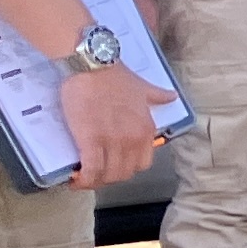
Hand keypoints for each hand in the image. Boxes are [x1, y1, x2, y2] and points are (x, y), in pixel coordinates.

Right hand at [57, 62, 163, 188]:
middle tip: (94, 173)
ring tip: (82, 177)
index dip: (126, 168)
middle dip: (108, 177)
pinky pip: (90, 170)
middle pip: (123, 174)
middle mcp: (133, 140)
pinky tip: (74, 178)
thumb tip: (172, 97)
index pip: (142, 164)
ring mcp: (113, 142)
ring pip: (107, 176)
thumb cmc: (115, 76)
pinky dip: (83, 179)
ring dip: (94, 181)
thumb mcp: (144, 88)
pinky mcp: (90, 141)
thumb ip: (158, 96)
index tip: (113, 165)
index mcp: (146, 130)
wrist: (93, 66)